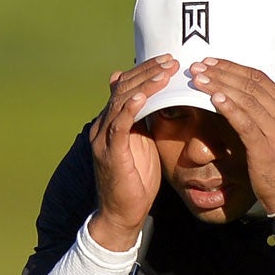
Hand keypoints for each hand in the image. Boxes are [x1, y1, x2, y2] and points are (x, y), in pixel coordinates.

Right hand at [86, 56, 175, 250]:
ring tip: (165, 73)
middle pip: (123, 88)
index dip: (146, 72)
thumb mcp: (143, 145)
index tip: (169, 61)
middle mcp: (103, 126)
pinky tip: (142, 96)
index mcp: (111, 122)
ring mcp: (103, 138)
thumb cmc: (136, 181)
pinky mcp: (110, 153)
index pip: (125, 87)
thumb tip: (157, 101)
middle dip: (148, 72)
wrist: (122, 213)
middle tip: (171, 61)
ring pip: (121, 101)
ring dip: (145, 85)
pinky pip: (118, 125)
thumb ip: (146, 122)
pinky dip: (129, 108)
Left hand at [189, 58, 274, 226]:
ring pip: (247, 101)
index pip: (262, 79)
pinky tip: (214, 98)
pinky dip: (230, 109)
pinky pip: (246, 124)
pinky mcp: (266, 150)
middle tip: (198, 66)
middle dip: (222, 73)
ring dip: (220, 86)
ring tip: (199, 79)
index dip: (235, 68)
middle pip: (252, 86)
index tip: (212, 62)